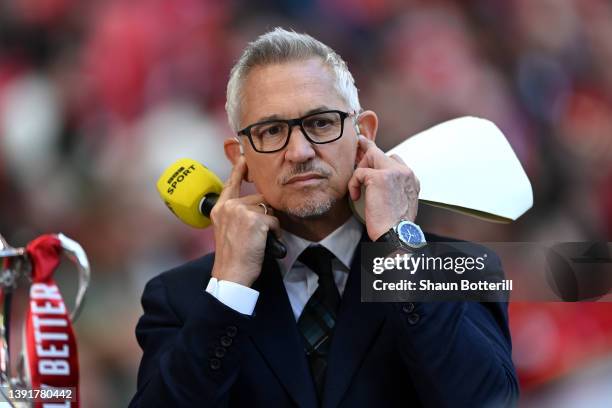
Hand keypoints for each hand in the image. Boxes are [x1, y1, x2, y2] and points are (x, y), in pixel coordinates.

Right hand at [210, 156, 280, 286]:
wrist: (231, 274)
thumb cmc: (233, 258)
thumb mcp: (227, 231)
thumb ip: (236, 215)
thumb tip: (257, 206)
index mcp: (219, 208)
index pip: (231, 183)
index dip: (238, 169)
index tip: (243, 156)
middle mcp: (228, 206)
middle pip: (258, 198)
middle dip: (264, 214)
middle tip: (257, 235)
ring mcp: (240, 211)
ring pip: (268, 209)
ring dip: (270, 224)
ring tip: (259, 240)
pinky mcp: (254, 219)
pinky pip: (274, 221)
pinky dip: (275, 233)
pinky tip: (265, 243)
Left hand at [348, 135, 419, 240]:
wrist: (395, 235)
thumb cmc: (394, 226)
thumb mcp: (399, 204)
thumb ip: (393, 189)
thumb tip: (375, 184)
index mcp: (411, 179)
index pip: (394, 159)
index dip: (378, 157)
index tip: (366, 147)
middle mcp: (406, 172)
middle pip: (381, 153)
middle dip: (366, 158)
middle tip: (357, 168)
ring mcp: (394, 172)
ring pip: (371, 156)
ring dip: (360, 171)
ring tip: (357, 188)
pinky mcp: (380, 177)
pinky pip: (359, 172)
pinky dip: (353, 184)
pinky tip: (356, 196)